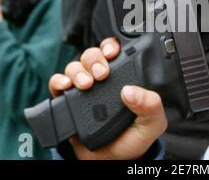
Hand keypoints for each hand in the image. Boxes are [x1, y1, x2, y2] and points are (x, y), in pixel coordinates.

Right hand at [49, 38, 167, 159]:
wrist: (112, 162)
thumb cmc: (132, 139)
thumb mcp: (152, 123)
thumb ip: (150, 105)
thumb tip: (130, 91)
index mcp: (122, 79)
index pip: (114, 53)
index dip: (110, 46)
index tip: (112, 52)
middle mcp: (101, 80)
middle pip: (92, 56)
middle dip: (95, 59)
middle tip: (102, 73)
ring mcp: (83, 89)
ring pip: (74, 66)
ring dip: (78, 70)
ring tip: (86, 84)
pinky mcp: (67, 101)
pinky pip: (56, 83)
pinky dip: (58, 81)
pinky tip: (66, 86)